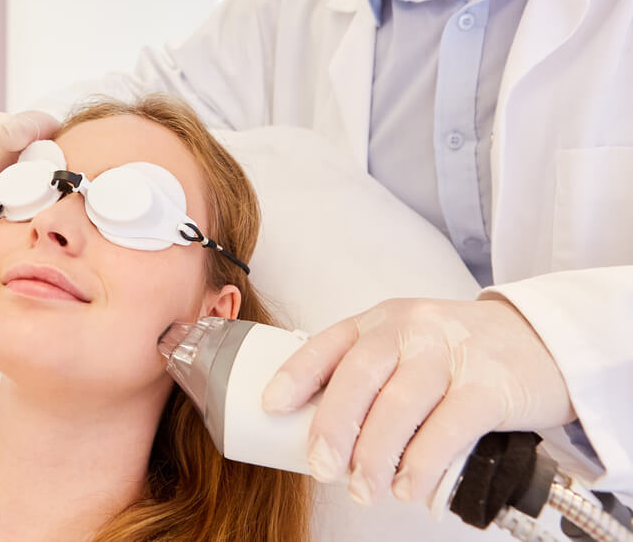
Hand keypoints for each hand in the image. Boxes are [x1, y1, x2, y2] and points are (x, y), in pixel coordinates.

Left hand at [261, 298, 575, 506]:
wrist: (540, 342)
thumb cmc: (457, 354)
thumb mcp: (407, 348)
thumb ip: (371, 379)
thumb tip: (322, 438)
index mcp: (381, 322)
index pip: (329, 343)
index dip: (296, 374)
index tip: (271, 405)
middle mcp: (411, 330)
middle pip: (360, 375)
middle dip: (334, 426)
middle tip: (321, 468)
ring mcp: (451, 354)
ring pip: (401, 405)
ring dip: (375, 456)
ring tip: (363, 490)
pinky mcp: (488, 385)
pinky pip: (448, 427)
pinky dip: (422, 462)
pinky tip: (408, 486)